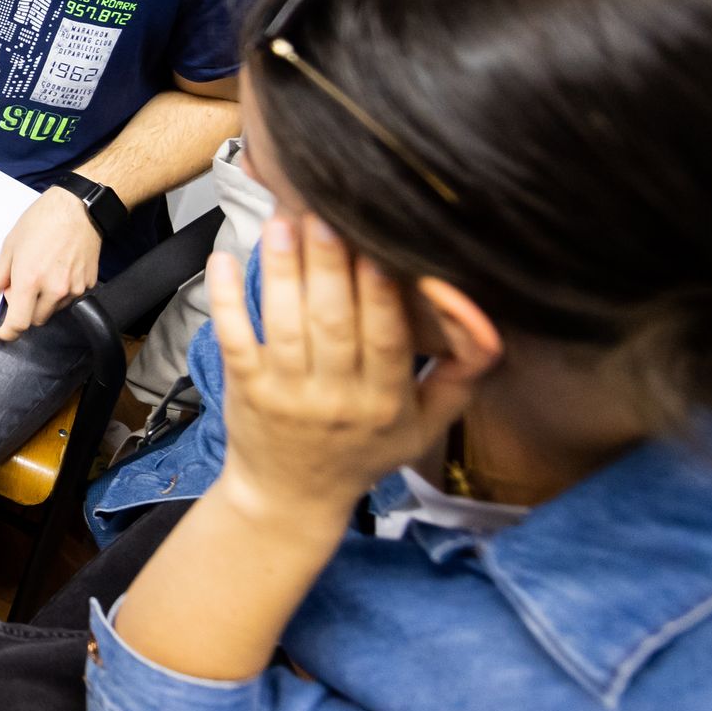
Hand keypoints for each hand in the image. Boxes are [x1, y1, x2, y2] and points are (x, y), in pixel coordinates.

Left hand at [0, 188, 101, 341]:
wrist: (78, 208)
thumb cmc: (43, 221)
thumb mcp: (11, 244)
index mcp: (30, 281)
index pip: (18, 323)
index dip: (8, 332)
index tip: (3, 332)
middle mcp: (53, 289)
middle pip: (35, 320)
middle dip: (25, 310)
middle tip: (21, 287)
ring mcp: (73, 289)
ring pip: (53, 310)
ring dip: (43, 302)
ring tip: (42, 273)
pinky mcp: (88, 284)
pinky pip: (70, 299)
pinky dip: (60, 293)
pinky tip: (58, 270)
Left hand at [209, 215, 497, 522]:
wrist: (292, 496)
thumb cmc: (363, 450)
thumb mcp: (426, 424)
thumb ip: (461, 372)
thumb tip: (487, 315)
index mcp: (386, 402)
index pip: (387, 338)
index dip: (381, 291)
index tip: (377, 243)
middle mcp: (337, 399)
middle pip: (333, 323)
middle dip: (329, 265)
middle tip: (324, 214)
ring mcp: (286, 394)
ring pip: (285, 325)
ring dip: (282, 271)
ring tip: (282, 223)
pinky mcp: (245, 389)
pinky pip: (235, 339)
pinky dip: (227, 299)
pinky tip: (224, 259)